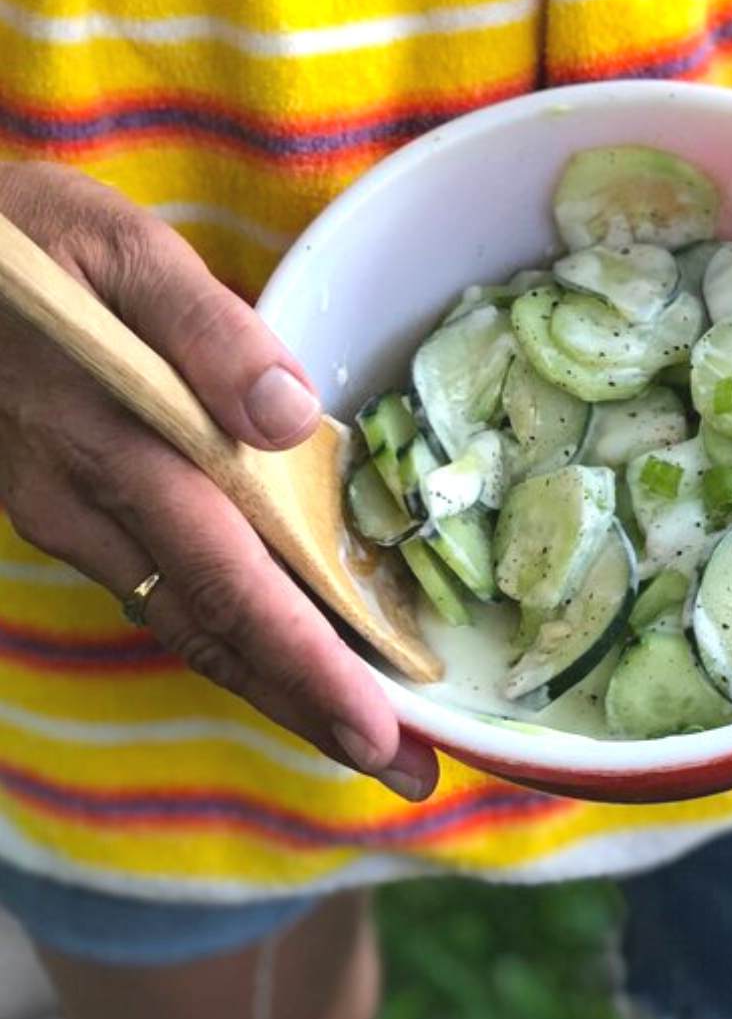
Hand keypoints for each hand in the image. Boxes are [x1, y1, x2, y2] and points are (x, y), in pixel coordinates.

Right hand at [0, 162, 437, 798]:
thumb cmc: (32, 242)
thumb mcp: (121, 251)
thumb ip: (205, 331)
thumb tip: (290, 420)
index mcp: (118, 448)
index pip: (230, 580)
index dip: (305, 664)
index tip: (379, 732)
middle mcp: (91, 508)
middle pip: (215, 631)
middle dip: (309, 708)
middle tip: (406, 775)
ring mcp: (71, 518)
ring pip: (187, 623)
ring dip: (275, 683)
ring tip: (360, 735)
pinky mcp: (66, 509)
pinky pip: (161, 589)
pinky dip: (230, 632)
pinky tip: (281, 650)